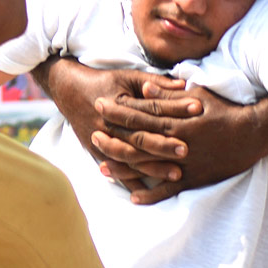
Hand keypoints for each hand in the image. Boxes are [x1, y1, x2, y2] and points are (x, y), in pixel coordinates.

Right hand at [46, 60, 195, 180]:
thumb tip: (184, 85)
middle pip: (140, 137)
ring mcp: (102, 140)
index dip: (175, 108)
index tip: (198, 109)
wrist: (70, 91)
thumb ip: (156, 82)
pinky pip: (117, 171)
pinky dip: (132, 182)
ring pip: (131, 158)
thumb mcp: (128, 76)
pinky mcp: (98, 153)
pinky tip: (150, 191)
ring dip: (153, 167)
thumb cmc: (104, 81)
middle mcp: (110, 124)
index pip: (151, 107)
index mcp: (119, 102)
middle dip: (164, 145)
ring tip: (177, 174)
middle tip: (187, 150)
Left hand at [94, 81, 267, 203]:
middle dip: (113, 138)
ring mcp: (185, 163)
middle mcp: (177, 142)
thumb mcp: (196, 94)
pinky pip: (169, 189)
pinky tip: (133, 196)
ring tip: (102, 167)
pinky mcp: (195, 178)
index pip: (139, 113)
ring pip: (148, 166)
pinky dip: (151, 194)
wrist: (252, 134)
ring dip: (124, 167)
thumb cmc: (223, 110)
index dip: (118, 110)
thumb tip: (144, 87)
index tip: (99, 105)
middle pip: (137, 140)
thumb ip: (168, 93)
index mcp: (175, 119)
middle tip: (92, 136)